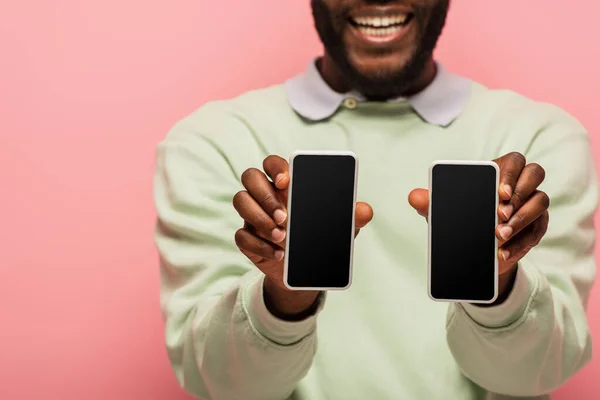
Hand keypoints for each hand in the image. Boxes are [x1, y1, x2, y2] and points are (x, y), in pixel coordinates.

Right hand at [233, 155, 373, 316]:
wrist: (306, 273)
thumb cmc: (321, 237)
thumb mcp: (340, 228)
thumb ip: (352, 217)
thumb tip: (365, 211)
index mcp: (286, 184)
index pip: (273, 163)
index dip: (276, 167)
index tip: (287, 181)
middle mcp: (265, 194)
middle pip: (250, 177)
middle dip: (265, 195)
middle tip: (284, 216)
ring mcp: (253, 215)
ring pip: (241, 201)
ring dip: (259, 218)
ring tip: (282, 237)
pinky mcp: (247, 238)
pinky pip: (242, 236)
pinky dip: (260, 245)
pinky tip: (278, 254)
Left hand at [408, 152, 549, 301]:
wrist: (477, 248)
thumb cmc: (462, 218)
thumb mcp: (445, 212)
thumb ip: (431, 202)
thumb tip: (414, 197)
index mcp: (499, 171)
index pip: (513, 161)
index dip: (510, 174)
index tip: (499, 193)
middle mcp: (520, 183)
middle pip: (534, 174)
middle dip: (519, 195)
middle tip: (500, 215)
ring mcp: (532, 203)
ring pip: (540, 201)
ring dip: (521, 220)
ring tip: (499, 236)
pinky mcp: (538, 225)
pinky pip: (538, 230)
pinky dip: (521, 243)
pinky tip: (504, 253)